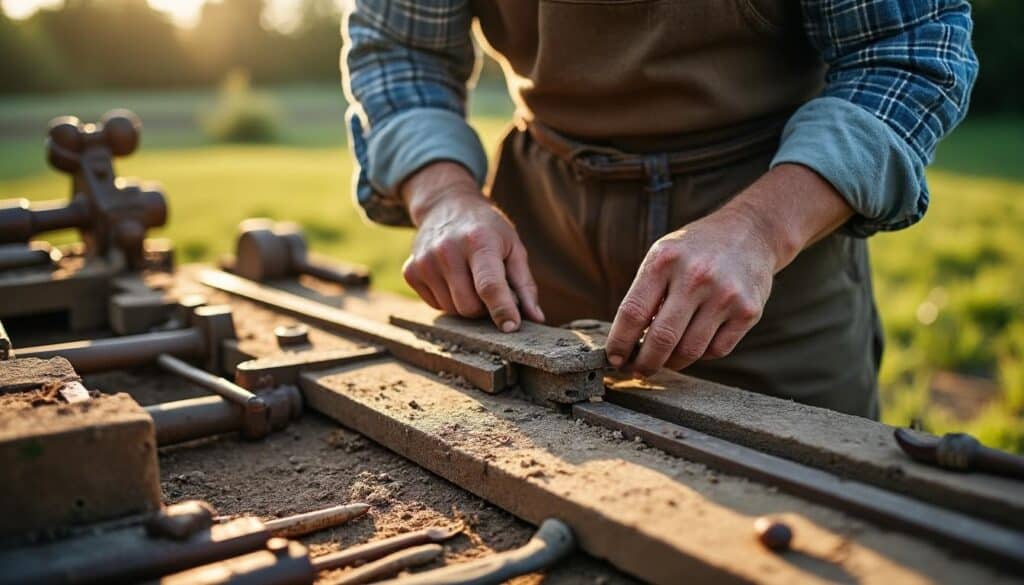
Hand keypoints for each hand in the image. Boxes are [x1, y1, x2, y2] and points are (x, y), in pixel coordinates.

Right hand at [401, 162, 544, 330]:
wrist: (446, 205)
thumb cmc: (487, 228)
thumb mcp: (513, 246)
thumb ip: (525, 284)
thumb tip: (536, 318)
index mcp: (479, 241)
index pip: (489, 285)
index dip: (502, 310)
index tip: (511, 327)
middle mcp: (447, 250)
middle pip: (469, 306)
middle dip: (485, 308)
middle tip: (491, 289)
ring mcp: (425, 261)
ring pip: (452, 309)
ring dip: (466, 304)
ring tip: (470, 279)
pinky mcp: (411, 271)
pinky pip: (435, 305)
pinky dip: (448, 299)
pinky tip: (452, 277)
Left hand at [605, 163, 853, 375]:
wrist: (749, 232)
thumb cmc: (694, 251)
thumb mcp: (663, 256)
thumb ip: (646, 294)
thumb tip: (628, 344)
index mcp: (665, 260)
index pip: (633, 313)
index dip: (619, 343)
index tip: (613, 359)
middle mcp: (696, 276)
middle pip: (662, 339)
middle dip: (645, 363)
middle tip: (638, 371)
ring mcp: (725, 295)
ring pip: (690, 351)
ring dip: (673, 362)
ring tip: (665, 359)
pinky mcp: (748, 311)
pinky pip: (717, 350)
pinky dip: (701, 354)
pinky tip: (695, 343)